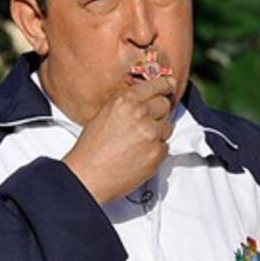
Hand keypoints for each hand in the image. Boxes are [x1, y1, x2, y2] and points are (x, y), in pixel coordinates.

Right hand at [63, 77, 174, 204]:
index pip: (154, 86)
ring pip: (167, 127)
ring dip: (158, 133)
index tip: (170, 84)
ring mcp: (151, 134)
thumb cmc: (91, 149)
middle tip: (148, 122)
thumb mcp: (105, 115)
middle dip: (159, 112)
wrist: (89, 176)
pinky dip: (156, 150)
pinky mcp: (157, 152)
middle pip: (164, 104)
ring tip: (138, 143)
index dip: (164, 84)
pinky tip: (139, 155)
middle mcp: (140, 114)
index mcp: (125, 101)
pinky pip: (165, 147)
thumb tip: (145, 101)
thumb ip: (127, 105)